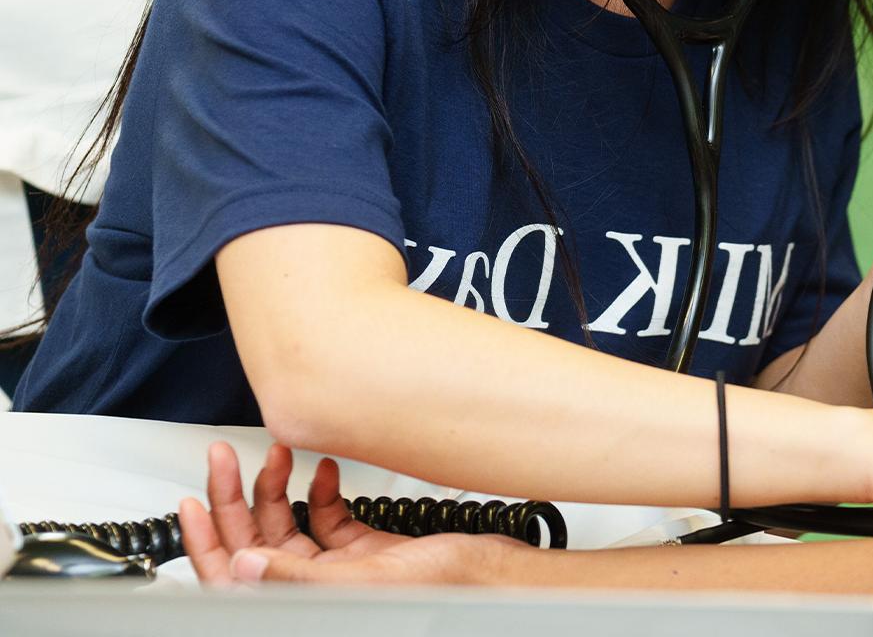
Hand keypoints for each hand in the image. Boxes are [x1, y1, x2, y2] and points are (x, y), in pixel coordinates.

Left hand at [179, 441, 523, 587]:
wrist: (501, 577)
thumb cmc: (452, 589)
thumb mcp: (369, 578)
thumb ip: (301, 576)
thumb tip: (240, 564)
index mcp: (307, 600)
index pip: (234, 574)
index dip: (206, 539)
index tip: (191, 499)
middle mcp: (316, 587)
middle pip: (256, 541)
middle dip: (237, 496)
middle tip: (226, 455)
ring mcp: (339, 571)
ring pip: (289, 526)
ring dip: (280, 487)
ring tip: (279, 451)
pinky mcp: (365, 554)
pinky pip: (329, 521)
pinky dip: (323, 493)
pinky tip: (326, 470)